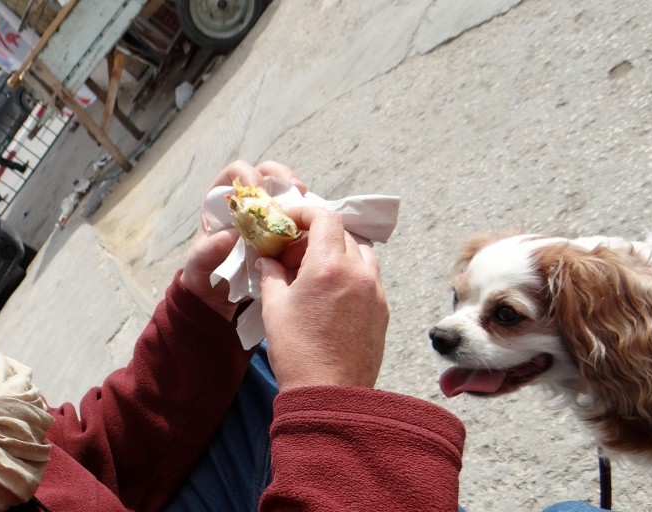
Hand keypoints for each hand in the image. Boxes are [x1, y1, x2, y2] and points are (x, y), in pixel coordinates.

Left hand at [180, 160, 306, 319]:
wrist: (216, 296)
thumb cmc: (204, 275)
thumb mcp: (199, 267)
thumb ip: (208, 252)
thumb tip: (231, 235)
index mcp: (220, 202)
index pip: (236, 173)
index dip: (249, 177)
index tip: (260, 191)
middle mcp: (243, 202)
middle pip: (265, 174)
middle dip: (282, 176)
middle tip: (296, 190)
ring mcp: (262, 213)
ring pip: (282, 191)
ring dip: (296, 194)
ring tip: (306, 204)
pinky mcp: (277, 228)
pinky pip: (292, 214)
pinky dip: (302, 215)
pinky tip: (309, 224)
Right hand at [257, 208, 387, 389]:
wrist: (330, 395)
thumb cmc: (297, 351)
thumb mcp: (274, 307)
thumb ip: (271, 273)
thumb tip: (269, 259)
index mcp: (330, 265)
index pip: (324, 217)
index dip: (304, 212)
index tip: (288, 220)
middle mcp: (359, 272)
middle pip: (343, 233)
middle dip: (317, 235)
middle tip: (293, 251)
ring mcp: (376, 292)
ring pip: (361, 253)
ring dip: (338, 252)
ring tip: (314, 271)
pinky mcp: (382, 311)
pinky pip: (369, 278)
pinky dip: (351, 274)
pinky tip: (330, 294)